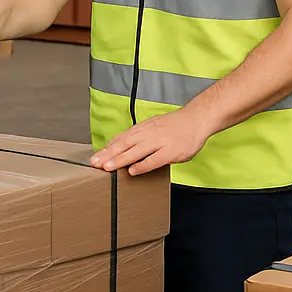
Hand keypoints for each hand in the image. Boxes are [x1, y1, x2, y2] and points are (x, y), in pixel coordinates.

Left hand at [89, 108, 212, 175]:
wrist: (196, 120)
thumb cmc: (174, 126)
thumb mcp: (152, 126)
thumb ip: (138, 136)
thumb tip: (120, 146)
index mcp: (143, 128)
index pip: (121, 138)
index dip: (107, 148)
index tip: (95, 157)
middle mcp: (149, 133)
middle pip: (124, 144)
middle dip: (108, 154)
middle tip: (95, 163)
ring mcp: (160, 142)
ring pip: (136, 151)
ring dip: (120, 159)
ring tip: (108, 167)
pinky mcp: (171, 151)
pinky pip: (154, 159)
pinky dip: (142, 165)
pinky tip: (132, 171)